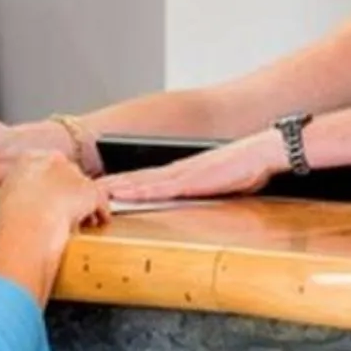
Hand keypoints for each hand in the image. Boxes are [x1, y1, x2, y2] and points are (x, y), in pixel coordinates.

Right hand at [0, 150, 107, 231]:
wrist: (27, 225)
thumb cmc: (11, 217)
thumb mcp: (5, 196)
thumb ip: (19, 190)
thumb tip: (22, 199)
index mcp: (29, 158)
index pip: (46, 164)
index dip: (51, 183)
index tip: (51, 196)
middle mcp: (53, 159)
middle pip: (68, 174)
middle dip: (69, 192)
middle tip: (67, 211)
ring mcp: (74, 173)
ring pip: (84, 188)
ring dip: (85, 203)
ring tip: (83, 221)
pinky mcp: (91, 190)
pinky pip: (102, 201)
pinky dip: (102, 212)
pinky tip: (99, 222)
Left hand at [98, 130, 284, 205]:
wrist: (264, 152)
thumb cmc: (248, 167)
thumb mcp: (223, 183)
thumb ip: (207, 190)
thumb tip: (201, 198)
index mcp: (185, 172)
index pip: (148, 178)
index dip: (125, 182)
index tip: (105, 187)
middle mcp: (179, 170)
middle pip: (139, 177)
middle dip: (113, 183)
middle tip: (87, 187)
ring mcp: (185, 174)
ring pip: (144, 181)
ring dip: (120, 186)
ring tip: (98, 190)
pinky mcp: (193, 180)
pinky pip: (161, 187)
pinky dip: (141, 190)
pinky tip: (127, 194)